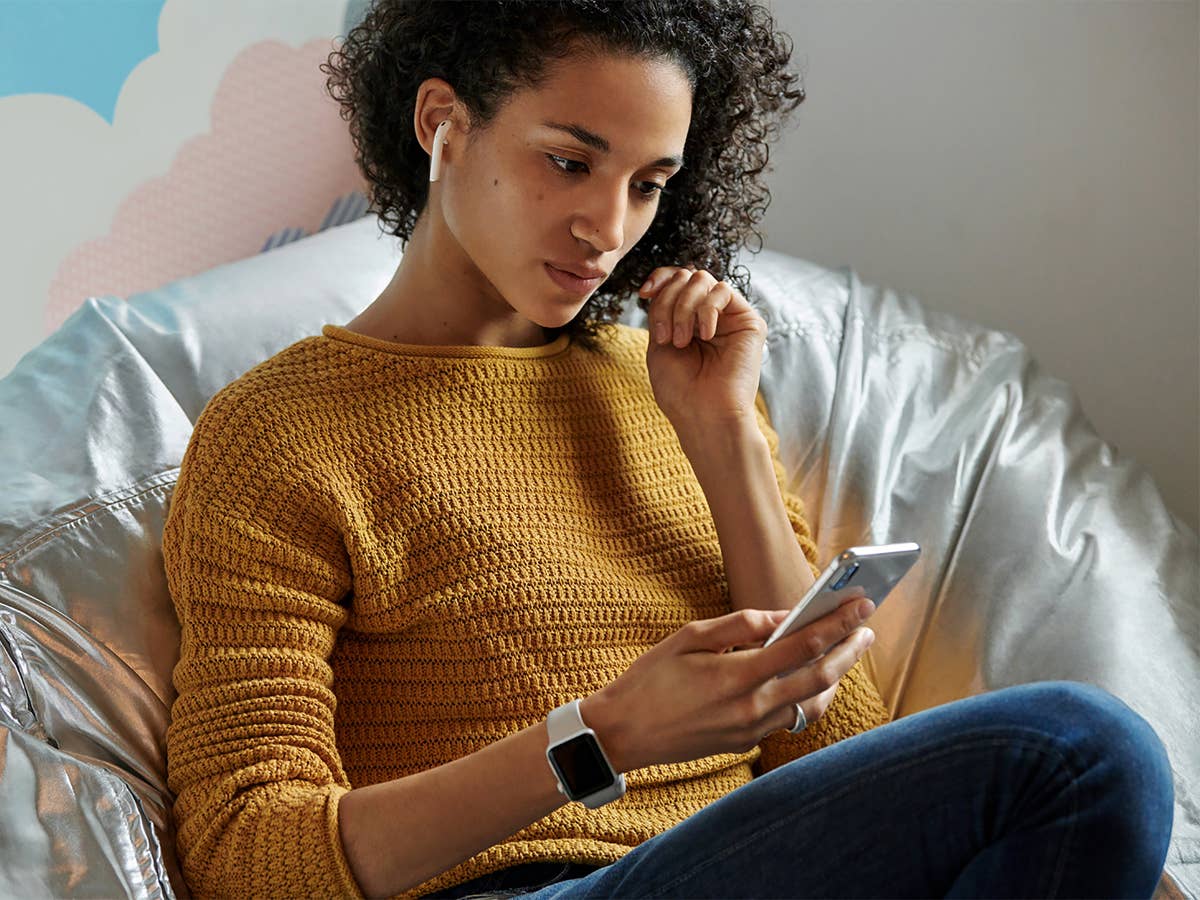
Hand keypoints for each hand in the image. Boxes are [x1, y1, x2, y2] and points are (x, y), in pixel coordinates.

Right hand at [582, 596, 876, 773]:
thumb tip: (781, 616)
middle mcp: (751, 707)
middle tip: (866, 629)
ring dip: (834, 678)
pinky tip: (809, 679)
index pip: (802, 645)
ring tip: (845, 653)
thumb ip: (739, 625)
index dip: (837, 623)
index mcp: (737, 675)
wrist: (623, 733)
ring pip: (811, 704)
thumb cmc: (650, 679)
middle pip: (820, 678)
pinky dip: (808, 696)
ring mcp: (750, 730)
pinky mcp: (745, 744)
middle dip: (849, 650)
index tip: (860, 606)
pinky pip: (789, 719)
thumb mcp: (689, 638)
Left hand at [638, 265, 767, 429]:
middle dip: (668, 301)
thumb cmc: (680, 390)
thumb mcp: (658, 343)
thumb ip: (662, 308)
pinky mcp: (749, 321)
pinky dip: (706, 310)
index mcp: (687, 320)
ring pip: (702, 279)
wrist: (704, 415)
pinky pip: (723, 291)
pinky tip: (705, 336)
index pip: (675, 280)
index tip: (645, 293)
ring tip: (681, 341)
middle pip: (685, 277)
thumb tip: (669, 277)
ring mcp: (729, 318)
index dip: (660, 278)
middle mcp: (709, 316)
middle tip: (665, 337)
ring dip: (683, 308)